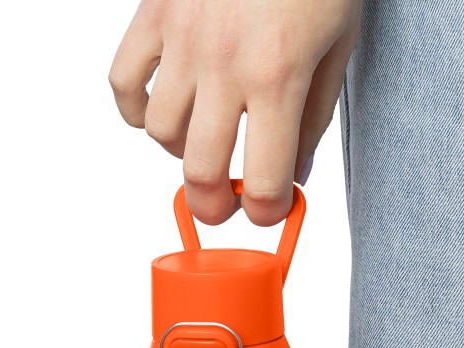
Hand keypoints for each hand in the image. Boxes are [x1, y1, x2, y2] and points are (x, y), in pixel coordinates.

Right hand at [109, 0, 360, 224]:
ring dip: (181, 152)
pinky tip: (160, 110)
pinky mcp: (155, 14)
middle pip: (201, 172)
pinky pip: (125, 83)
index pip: (263, 180)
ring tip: (203, 140)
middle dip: (213, 206)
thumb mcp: (339, 45)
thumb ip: (313, 117)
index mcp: (279, 75)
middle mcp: (226, 64)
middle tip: (223, 206)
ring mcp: (184, 39)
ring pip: (160, 134)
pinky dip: (135, 109)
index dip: (267, 212)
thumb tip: (291, 175)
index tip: (268, 212)